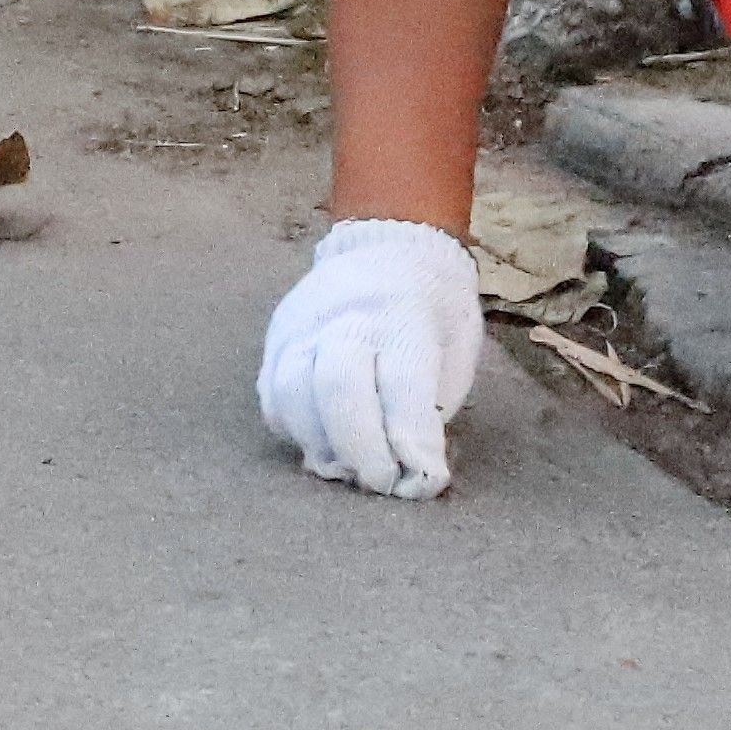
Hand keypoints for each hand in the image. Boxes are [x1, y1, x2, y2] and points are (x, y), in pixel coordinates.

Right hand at [258, 220, 485, 498]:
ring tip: (349, 466)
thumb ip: (432, 407)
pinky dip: (298, 429)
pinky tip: (324, 441)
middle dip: (362, 450)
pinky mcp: (278, 336)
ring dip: (322, 444)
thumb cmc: (434, 312)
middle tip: (381, 482)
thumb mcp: (455, 348)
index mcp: (405, 312)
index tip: (425, 477)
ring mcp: (304, 322)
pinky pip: (275, 395)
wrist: (393, 248)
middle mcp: (347, 313)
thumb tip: (412, 474)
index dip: (412, 442)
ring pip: (293, 392)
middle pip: (339, 386)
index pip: (402, 386)